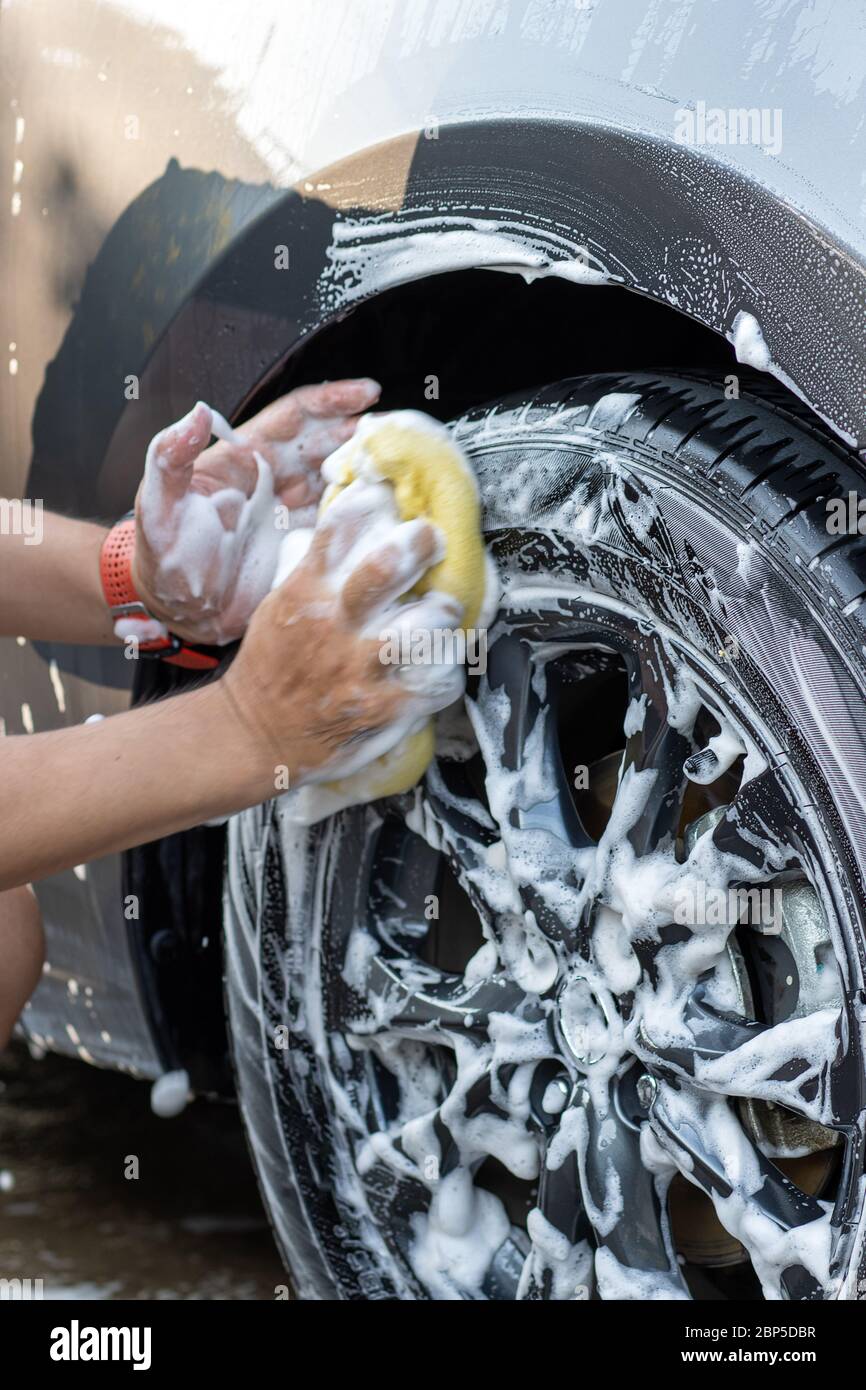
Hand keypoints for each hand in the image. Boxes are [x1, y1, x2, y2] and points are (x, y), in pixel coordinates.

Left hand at [132, 378, 380, 643]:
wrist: (175, 612)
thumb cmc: (162, 555)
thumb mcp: (160, 504)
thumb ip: (171, 455)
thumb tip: (195, 412)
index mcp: (247, 459)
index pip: (296, 417)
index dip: (332, 401)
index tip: (368, 393)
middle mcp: (277, 481)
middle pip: (330, 444)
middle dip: (367, 434)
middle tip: (404, 435)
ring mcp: (294, 515)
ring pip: (344, 482)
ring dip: (374, 474)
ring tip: (410, 471)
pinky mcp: (306, 548)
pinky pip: (346, 526)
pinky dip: (370, 518)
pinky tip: (395, 516)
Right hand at [222, 483, 463, 782]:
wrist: (255, 734)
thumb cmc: (273, 665)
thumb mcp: (279, 605)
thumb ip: (310, 564)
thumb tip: (343, 520)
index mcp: (306, 592)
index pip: (339, 528)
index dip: (372, 502)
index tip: (389, 500)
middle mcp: (335, 624)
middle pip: (388, 566)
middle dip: (420, 542)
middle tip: (431, 543)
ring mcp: (361, 667)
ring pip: (427, 624)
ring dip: (443, 615)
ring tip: (440, 617)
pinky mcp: (384, 708)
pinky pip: (438, 681)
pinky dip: (446, 672)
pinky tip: (436, 669)